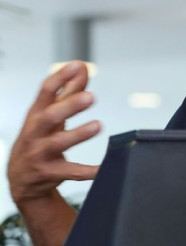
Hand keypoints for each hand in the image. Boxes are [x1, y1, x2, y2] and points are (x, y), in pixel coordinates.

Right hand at [7, 61, 100, 205]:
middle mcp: (35, 133)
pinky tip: (103, 168)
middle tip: (90, 97)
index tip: (77, 66)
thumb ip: (67, 92)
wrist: (22, 179)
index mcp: (36, 115)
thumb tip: (82, 68)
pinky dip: (88, 171)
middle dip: (69, 106)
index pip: (45, 92)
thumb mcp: (49, 116)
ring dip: (78, 134)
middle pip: (50, 117)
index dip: (60, 77)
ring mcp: (40, 154)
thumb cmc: (38, 139)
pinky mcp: (50, 173)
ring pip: (59, 143)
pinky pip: (72, 172)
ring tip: (97, 126)